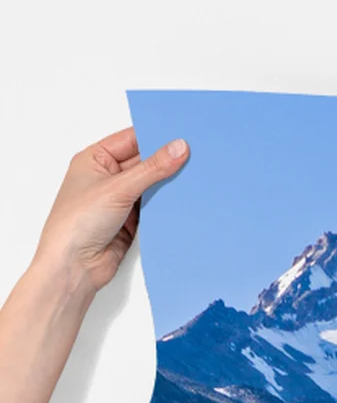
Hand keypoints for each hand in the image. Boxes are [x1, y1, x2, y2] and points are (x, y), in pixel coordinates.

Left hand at [34, 127, 188, 292]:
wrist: (75, 267)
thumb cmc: (77, 224)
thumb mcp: (118, 188)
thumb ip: (152, 169)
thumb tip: (178, 148)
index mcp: (95, 160)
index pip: (131, 140)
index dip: (155, 136)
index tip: (181, 135)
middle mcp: (107, 178)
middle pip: (144, 163)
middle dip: (166, 162)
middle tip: (194, 157)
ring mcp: (120, 201)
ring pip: (152, 187)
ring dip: (168, 186)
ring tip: (194, 178)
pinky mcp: (132, 222)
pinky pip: (155, 208)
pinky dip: (168, 206)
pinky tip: (184, 201)